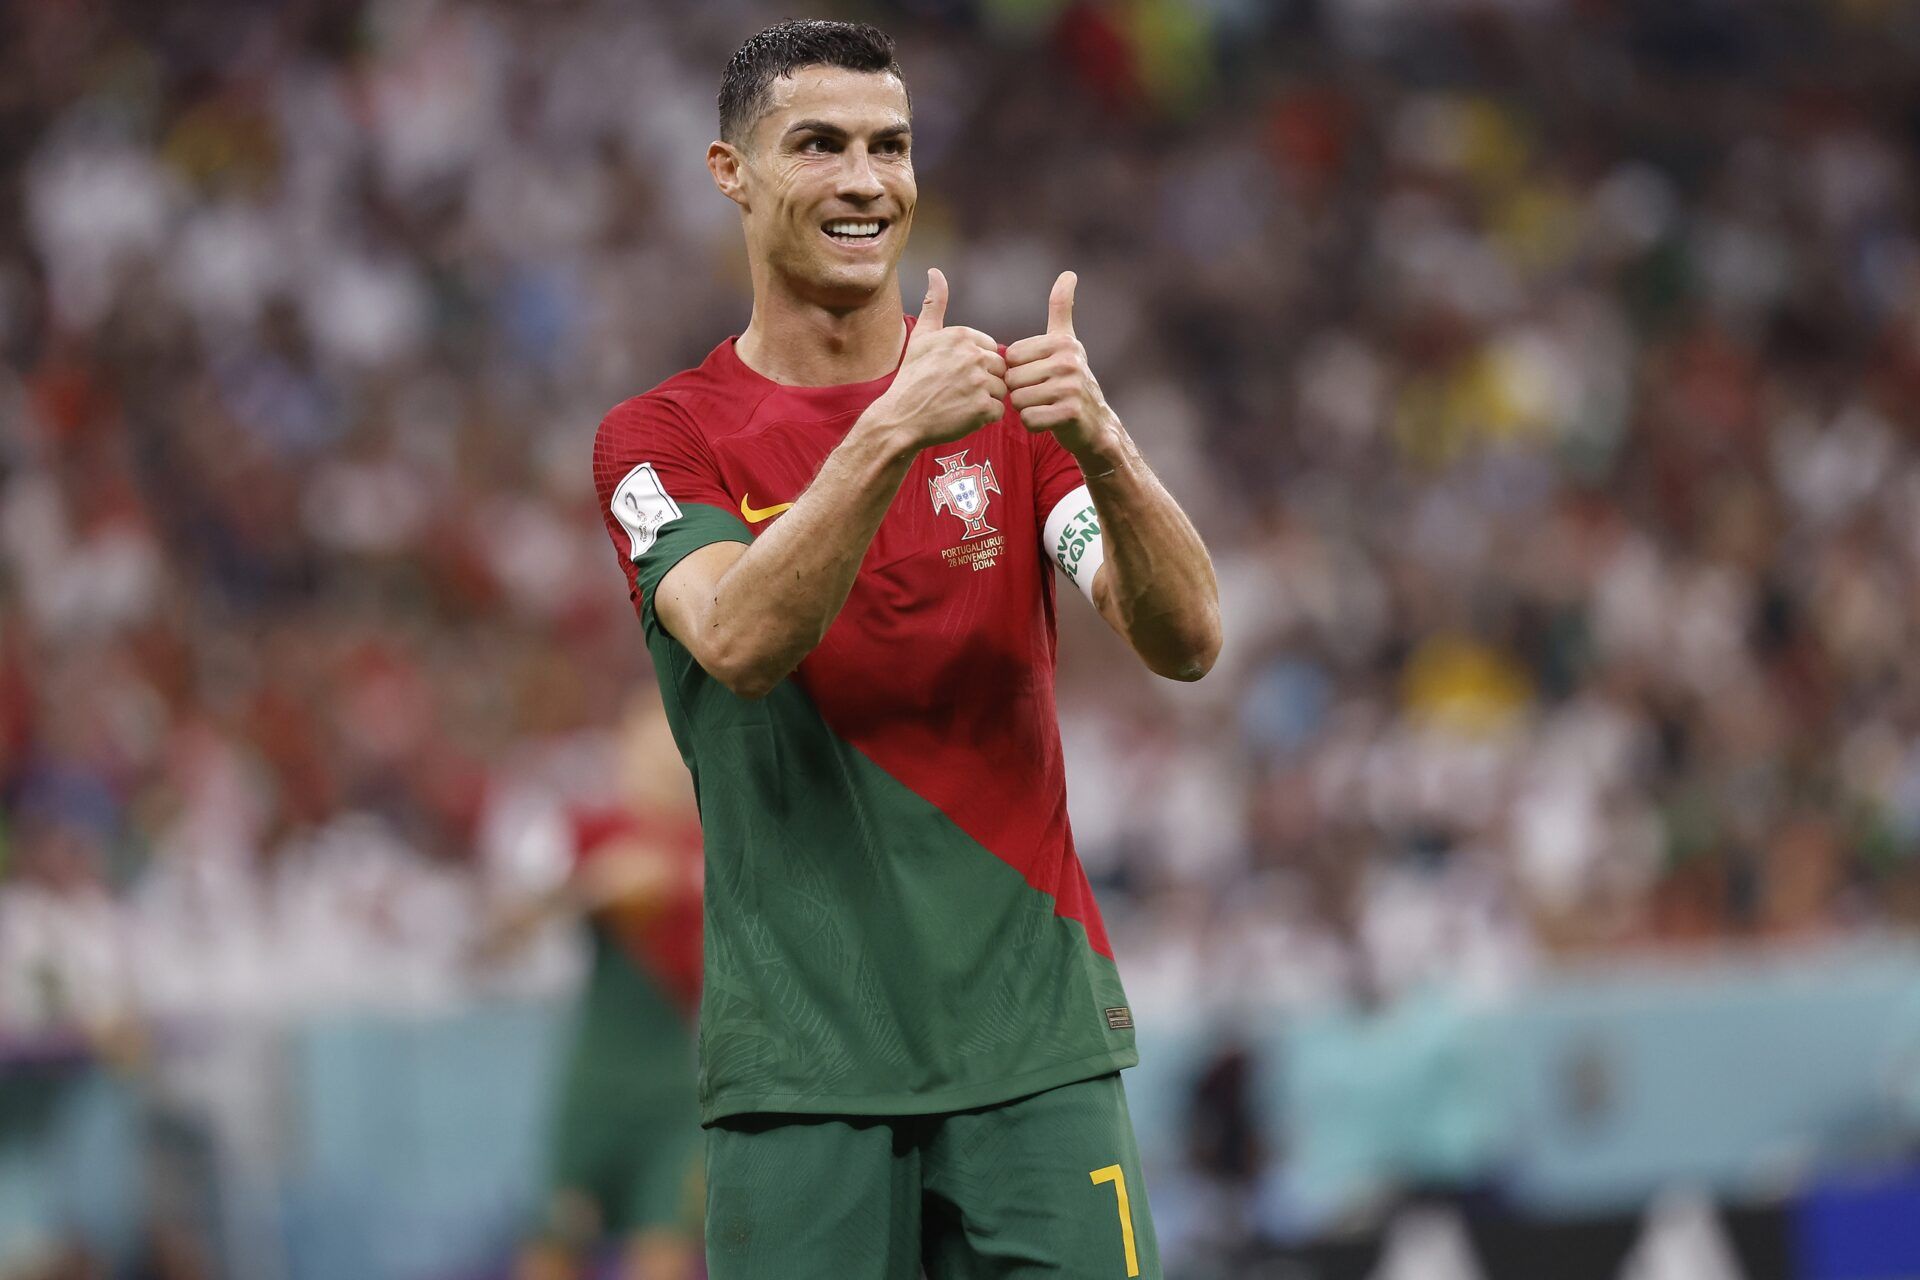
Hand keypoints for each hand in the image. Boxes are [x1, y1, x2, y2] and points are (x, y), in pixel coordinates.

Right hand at [870, 268, 1006, 449]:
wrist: (901, 418)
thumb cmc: (912, 378)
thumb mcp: (921, 336)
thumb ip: (935, 304)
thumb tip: (935, 271)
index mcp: (962, 335)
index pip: (990, 349)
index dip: (976, 365)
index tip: (955, 375)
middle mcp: (973, 355)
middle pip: (998, 369)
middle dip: (983, 382)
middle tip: (957, 392)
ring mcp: (979, 382)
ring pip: (1001, 390)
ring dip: (985, 399)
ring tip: (959, 403)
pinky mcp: (982, 408)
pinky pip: (999, 411)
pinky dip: (985, 417)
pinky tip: (963, 415)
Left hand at [1005, 271, 1117, 460]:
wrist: (1095, 424)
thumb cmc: (1071, 381)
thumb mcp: (1066, 342)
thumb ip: (1062, 308)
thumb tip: (1069, 273)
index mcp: (1063, 342)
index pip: (1012, 357)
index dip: (1018, 370)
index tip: (1039, 375)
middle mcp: (1069, 361)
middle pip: (1013, 379)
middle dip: (1020, 391)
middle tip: (1042, 394)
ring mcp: (1072, 387)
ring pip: (1018, 400)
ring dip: (1025, 408)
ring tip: (1046, 406)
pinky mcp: (1070, 413)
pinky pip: (1029, 419)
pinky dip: (1033, 424)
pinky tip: (1049, 420)